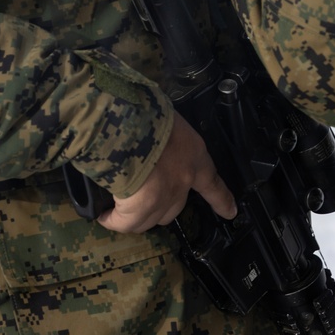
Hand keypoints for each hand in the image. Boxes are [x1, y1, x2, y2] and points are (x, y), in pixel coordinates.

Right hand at [98, 114, 235, 232]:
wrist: (127, 125)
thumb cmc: (146, 112)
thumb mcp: (164, 119)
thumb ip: (163, 136)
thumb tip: (147, 139)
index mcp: (194, 155)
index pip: (212, 182)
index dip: (221, 199)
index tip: (230, 212)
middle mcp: (182, 180)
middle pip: (175, 206)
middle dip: (159, 205)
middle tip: (139, 195)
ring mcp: (162, 198)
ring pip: (150, 218)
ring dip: (135, 215)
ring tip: (117, 208)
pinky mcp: (138, 209)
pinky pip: (126, 223)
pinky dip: (114, 220)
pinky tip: (104, 216)